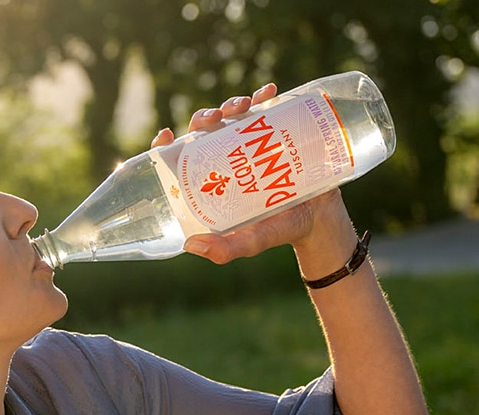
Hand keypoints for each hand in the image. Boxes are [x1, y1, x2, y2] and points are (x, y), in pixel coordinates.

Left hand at [151, 84, 352, 264]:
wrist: (321, 218)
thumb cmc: (280, 231)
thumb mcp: (252, 242)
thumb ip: (227, 249)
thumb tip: (190, 245)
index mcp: (212, 184)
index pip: (179, 161)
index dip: (165, 146)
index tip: (166, 135)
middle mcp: (226, 162)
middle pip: (204, 132)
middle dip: (203, 117)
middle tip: (215, 118)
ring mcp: (249, 146)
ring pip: (231, 117)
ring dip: (232, 104)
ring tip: (244, 105)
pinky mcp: (274, 134)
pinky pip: (265, 109)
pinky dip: (264, 96)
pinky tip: (270, 92)